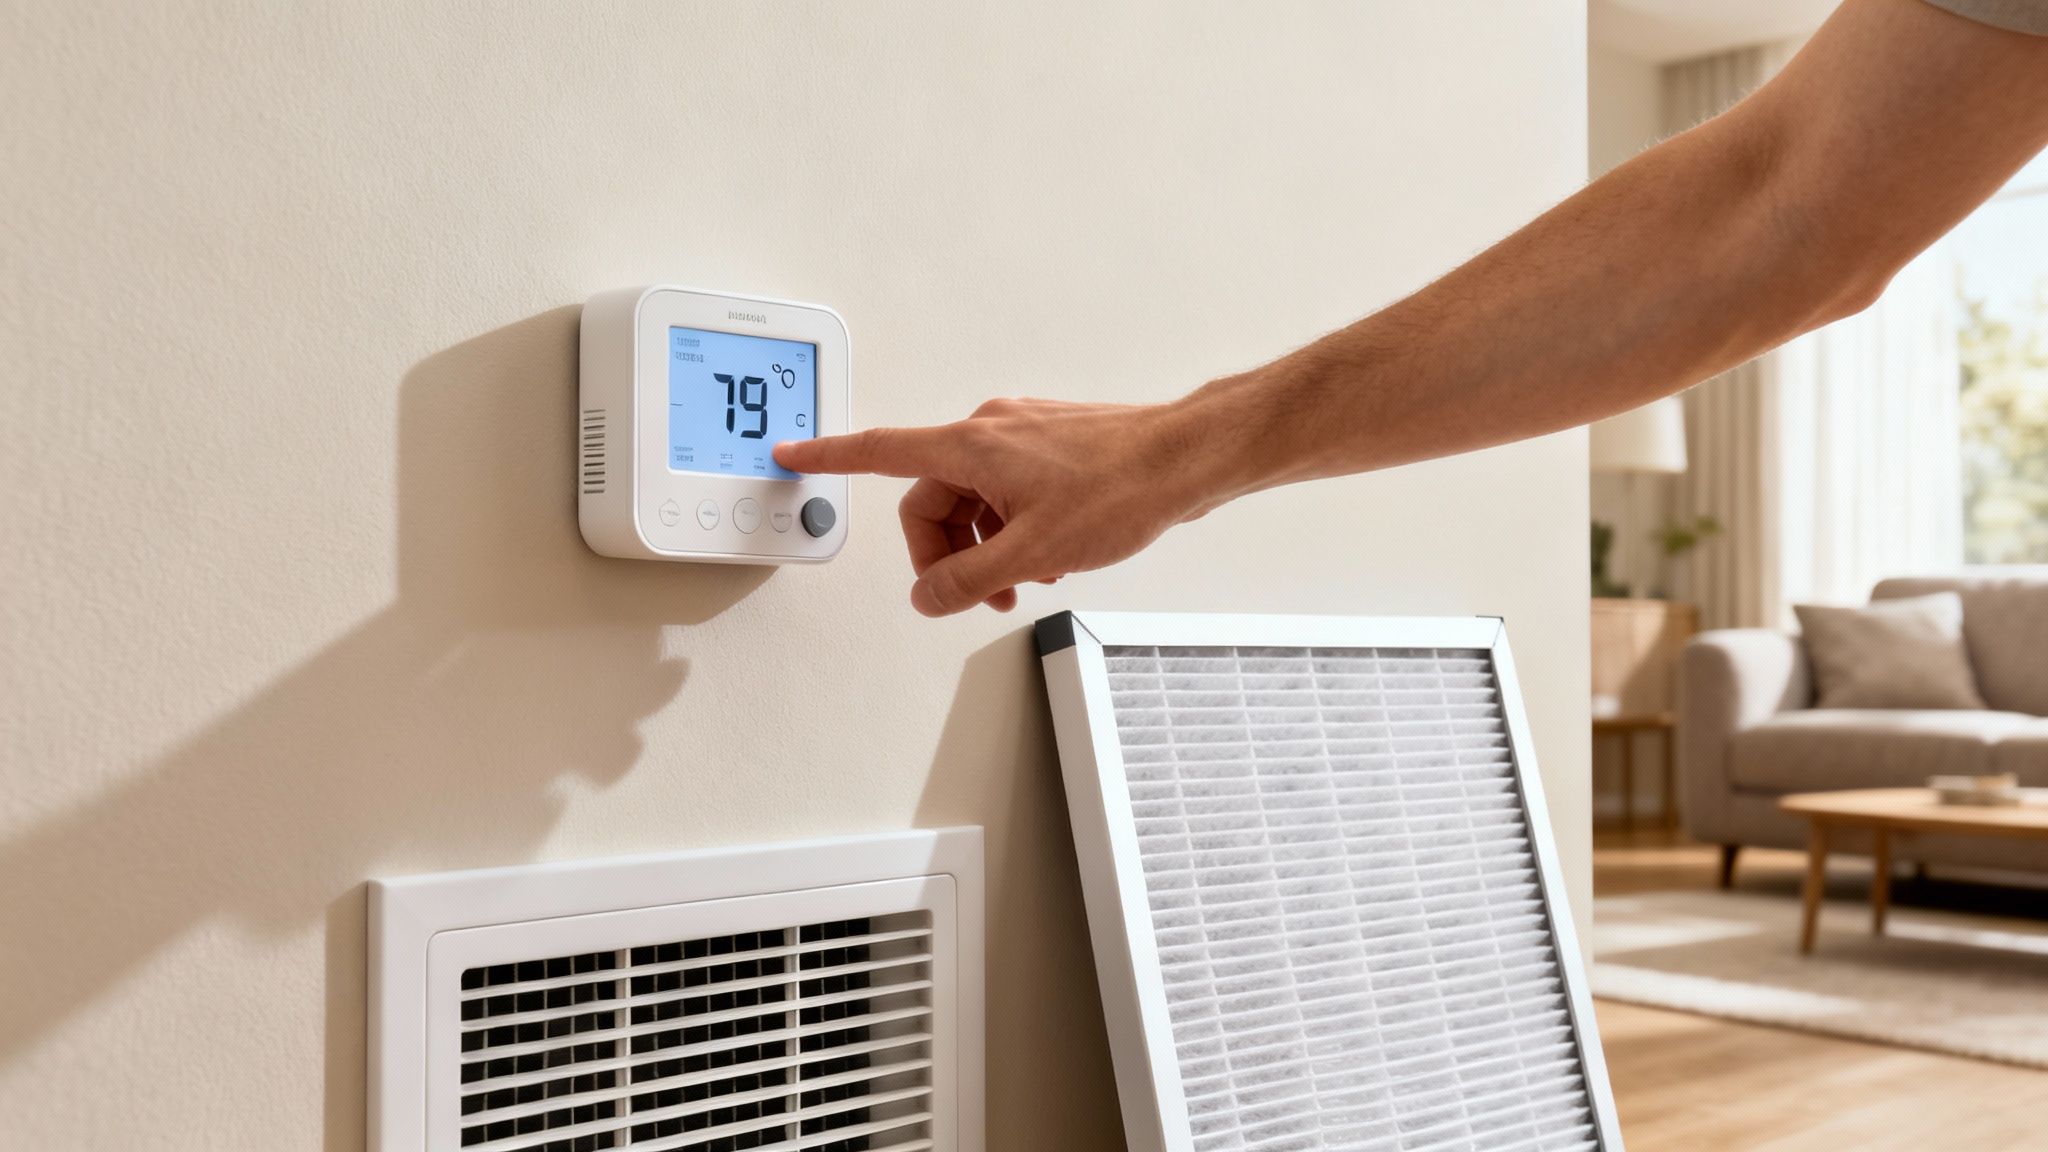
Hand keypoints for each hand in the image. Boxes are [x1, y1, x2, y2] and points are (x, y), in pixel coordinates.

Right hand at [774, 397, 1230, 616]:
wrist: (1185, 460)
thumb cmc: (1121, 489)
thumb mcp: (1033, 552)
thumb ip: (968, 580)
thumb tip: (927, 597)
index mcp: (970, 446)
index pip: (880, 451)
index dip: (830, 457)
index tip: (792, 455)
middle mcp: (990, 430)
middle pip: (932, 498)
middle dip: (946, 554)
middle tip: (978, 596)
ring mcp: (1022, 435)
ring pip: (974, 499)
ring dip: (986, 546)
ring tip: (1026, 578)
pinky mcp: (1051, 446)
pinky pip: (1008, 491)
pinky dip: (1015, 527)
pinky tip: (1050, 555)